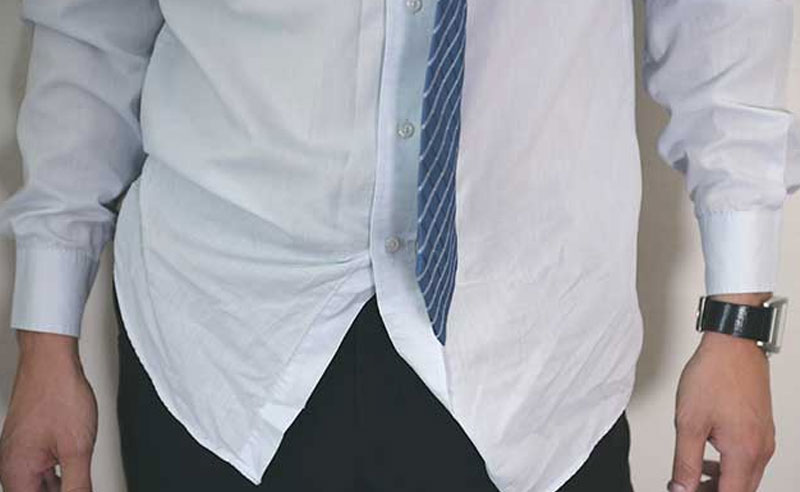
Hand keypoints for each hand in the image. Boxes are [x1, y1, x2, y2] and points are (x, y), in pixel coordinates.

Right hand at [0, 331, 97, 491]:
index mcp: (17, 472)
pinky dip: (57, 474)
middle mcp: (12, 464)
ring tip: (80, 482)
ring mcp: (20, 451)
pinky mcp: (29, 440)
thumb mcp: (77, 449)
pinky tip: (73, 472)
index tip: (78, 490)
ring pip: (38, 484)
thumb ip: (78, 485)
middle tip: (81, 485)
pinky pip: (41, 467)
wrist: (51, 361)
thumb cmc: (58, 393)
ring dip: (59, 486)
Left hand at [668, 293, 775, 491]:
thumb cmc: (713, 375)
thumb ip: (686, 461)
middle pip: (741, 489)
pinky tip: (709, 456)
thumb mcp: (689, 422)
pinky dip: (730, 465)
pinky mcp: (762, 427)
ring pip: (746, 475)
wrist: (733, 344)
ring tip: (694, 475)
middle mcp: (761, 448)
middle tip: (687, 487)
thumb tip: (682, 489)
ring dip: (722, 481)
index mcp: (744, 451)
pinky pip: (749, 458)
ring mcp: (764, 437)